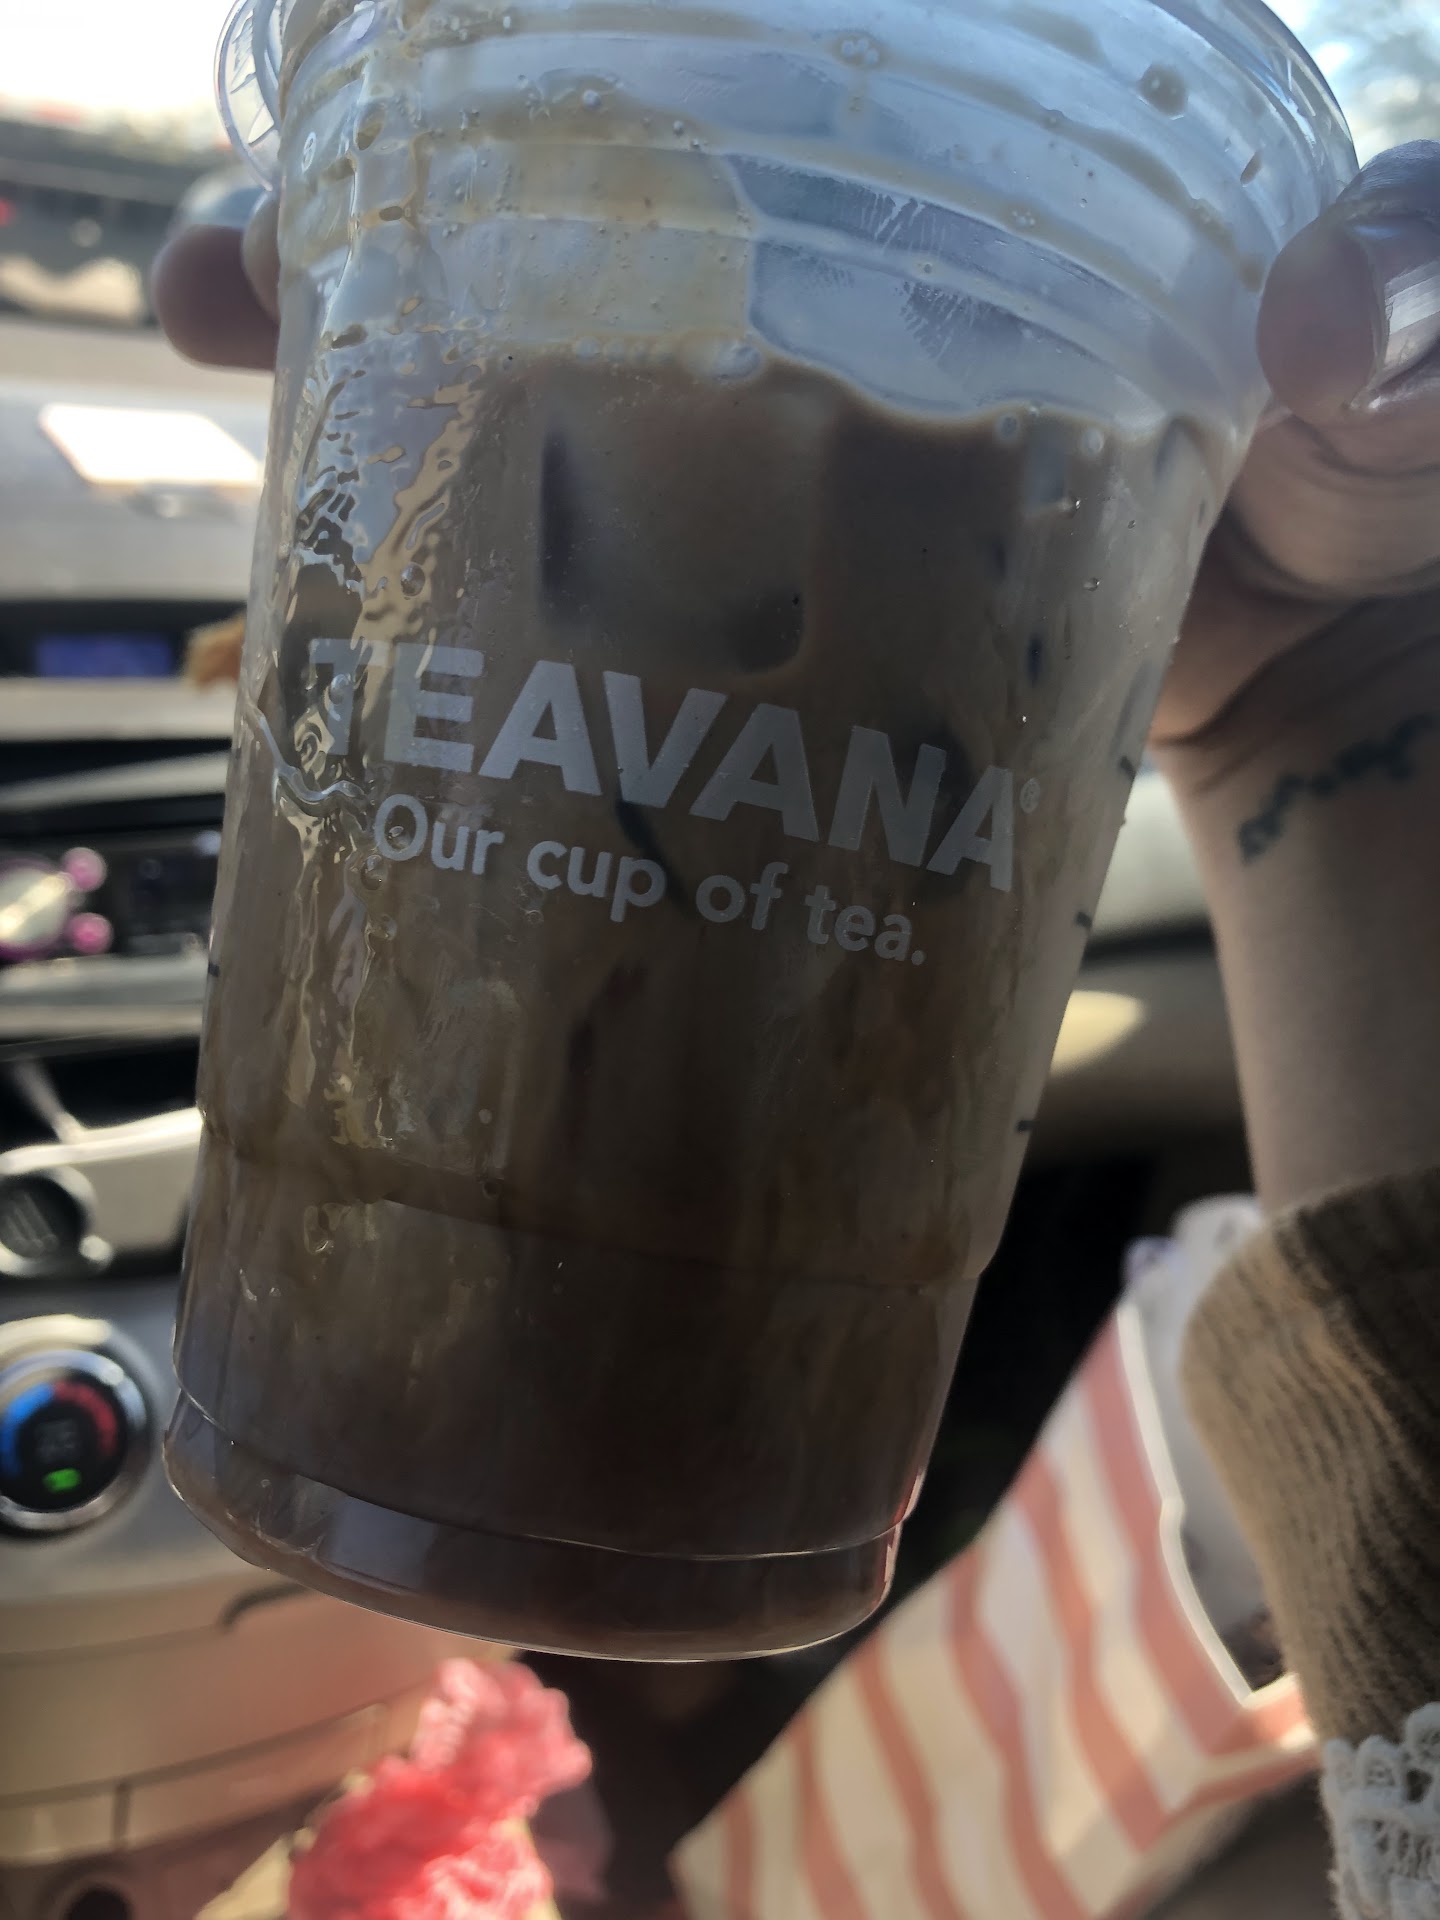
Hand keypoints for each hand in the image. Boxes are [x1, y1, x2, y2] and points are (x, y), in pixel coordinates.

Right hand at [153, 146, 1439, 741]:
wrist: (1360, 649)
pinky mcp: (799, 547)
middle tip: (234, 259)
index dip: (536, 32)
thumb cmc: (1416, 452)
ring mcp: (811, 394)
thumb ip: (1424, 278)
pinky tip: (401, 561)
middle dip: (388, 194)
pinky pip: (628, 514)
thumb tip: (1316, 315)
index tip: (378, 34)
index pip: (719, 30)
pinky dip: (510, 525)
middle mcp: (856, 230)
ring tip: (241, 356)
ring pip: (566, 334)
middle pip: (582, 165)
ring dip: (391, 349)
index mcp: (972, 117)